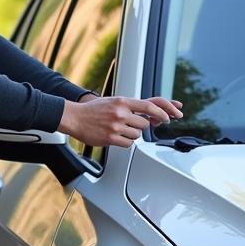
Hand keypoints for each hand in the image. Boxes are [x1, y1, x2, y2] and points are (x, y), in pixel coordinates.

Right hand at [59, 95, 182, 147]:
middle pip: (144, 124)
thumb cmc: (94, 110)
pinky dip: (125, 142)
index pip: (149, 106)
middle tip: (130, 125)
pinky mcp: (111, 138)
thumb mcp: (114, 102)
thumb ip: (132, 107)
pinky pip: (128, 144)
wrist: (75, 117)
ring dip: (131, 135)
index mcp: (122, 101)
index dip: (163, 112)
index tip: (170, 118)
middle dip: (141, 127)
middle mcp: (120, 113)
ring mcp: (116, 126)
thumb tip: (153, 115)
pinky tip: (115, 137)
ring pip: (137, 135)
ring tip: (118, 130)